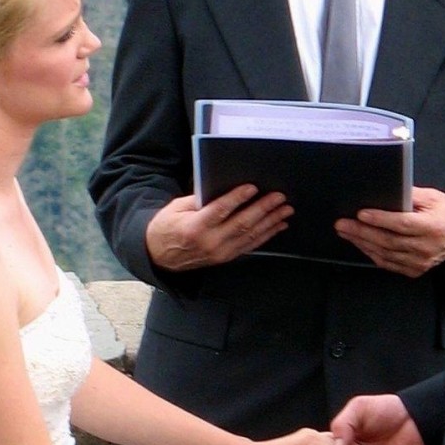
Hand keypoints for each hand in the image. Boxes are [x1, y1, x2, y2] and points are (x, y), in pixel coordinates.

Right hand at [145, 186, 293, 270]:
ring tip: (286, 209)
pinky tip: (278, 225)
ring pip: (250, 235)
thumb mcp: (176, 207)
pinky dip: (266, 235)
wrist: (159, 255)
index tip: (253, 187)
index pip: (220, 211)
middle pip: (242, 223)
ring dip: (271, 222)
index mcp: (195, 227)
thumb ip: (199, 199)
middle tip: (279, 197)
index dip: (238, 198)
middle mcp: (210, 242)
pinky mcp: (226, 258)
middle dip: (263, 208)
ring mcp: (220, 253)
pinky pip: (250, 245)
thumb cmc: (167, 226)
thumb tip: (223, 186)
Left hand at [335, 186, 444, 277]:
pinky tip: (360, 243)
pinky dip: (372, 253)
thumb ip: (411, 195)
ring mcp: (421, 262)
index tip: (361, 213)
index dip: (380, 219)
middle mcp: (427, 247)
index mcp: (434, 226)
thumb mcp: (434, 197)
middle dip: (362, 232)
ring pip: (385, 254)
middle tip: (342, 223)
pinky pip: (388, 263)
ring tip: (346, 232)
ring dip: (362, 243)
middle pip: (389, 241)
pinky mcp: (416, 270)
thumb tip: (384, 190)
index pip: (402, 224)